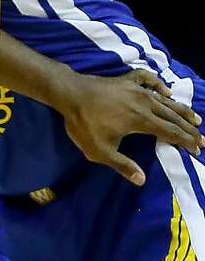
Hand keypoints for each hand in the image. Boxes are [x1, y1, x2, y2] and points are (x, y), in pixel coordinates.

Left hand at [61, 67, 201, 186]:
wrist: (70, 94)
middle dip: (189, 128)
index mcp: (142, 121)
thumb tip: (141, 180)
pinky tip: (166, 90)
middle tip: (201, 137)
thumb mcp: (100, 151)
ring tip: (194, 117)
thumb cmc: (84, 124)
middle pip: (173, 116)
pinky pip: (148, 80)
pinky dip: (160, 85)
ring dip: (181, 110)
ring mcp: (137, 89)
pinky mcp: (127, 80)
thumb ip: (122, 165)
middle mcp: (145, 103)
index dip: (185, 141)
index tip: (197, 149)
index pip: (171, 133)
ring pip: (165, 100)